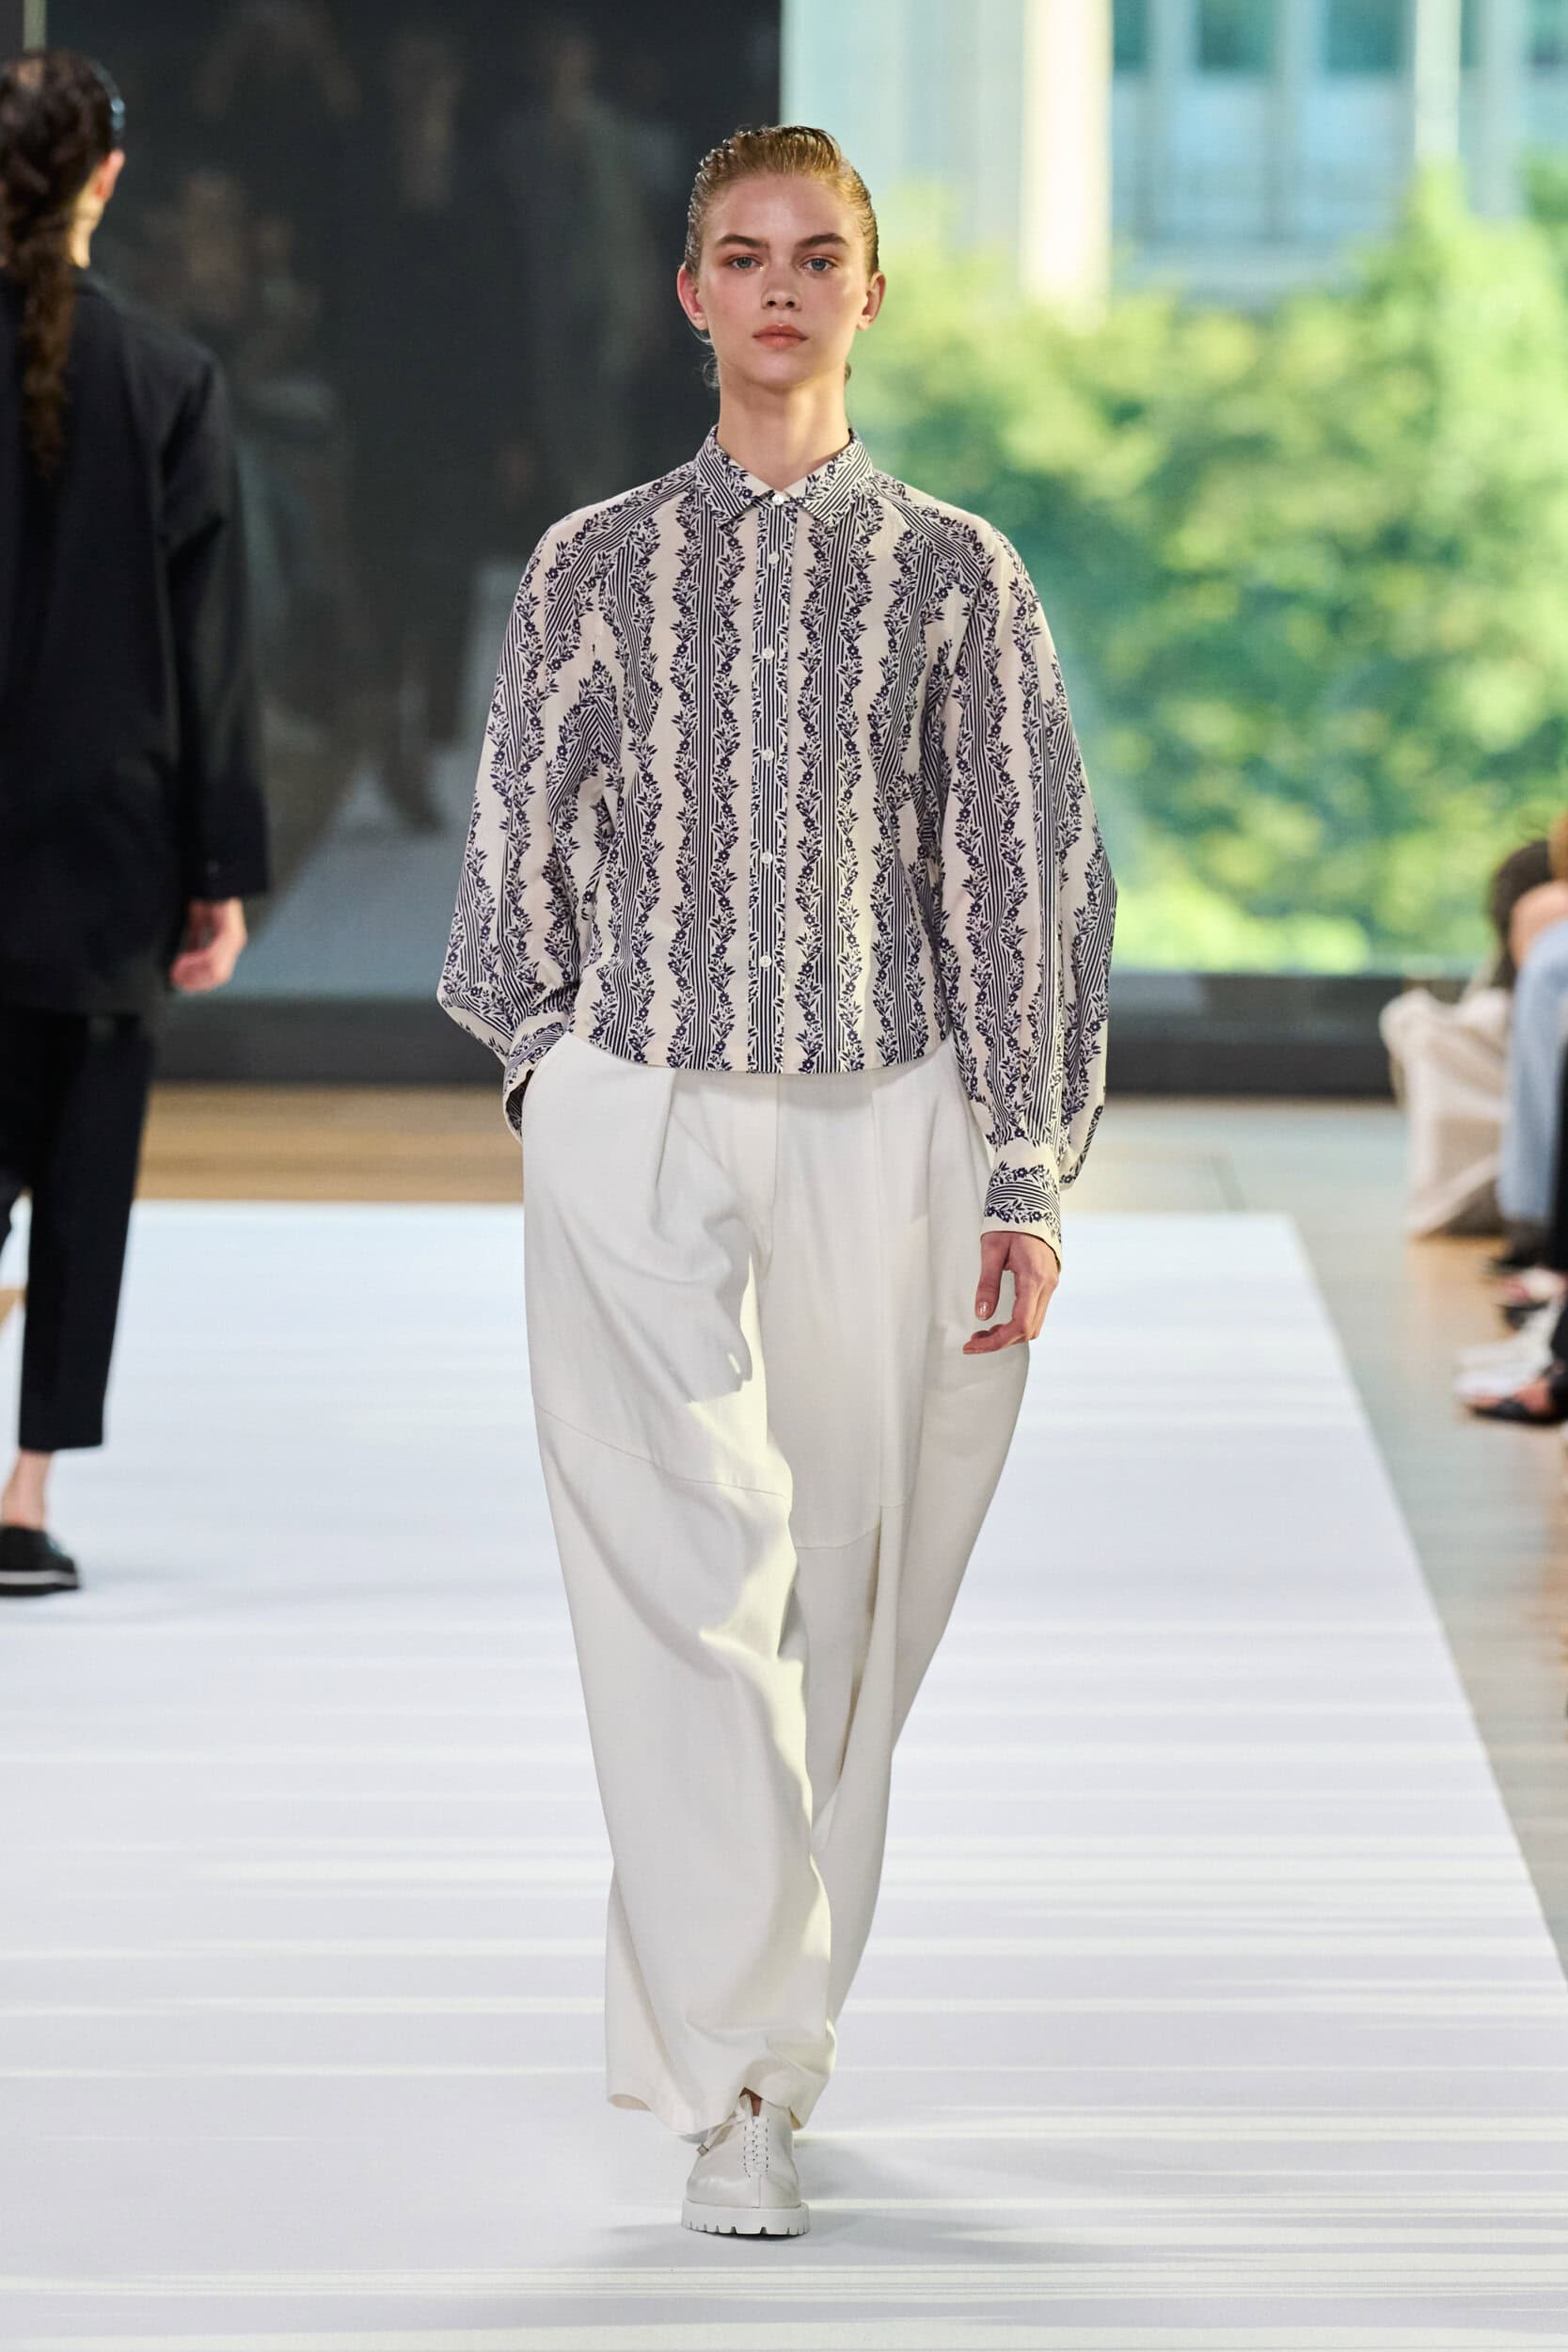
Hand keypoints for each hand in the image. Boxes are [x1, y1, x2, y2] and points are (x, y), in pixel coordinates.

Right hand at [170, 898, 247, 992]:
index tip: (177, 979)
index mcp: (226, 944)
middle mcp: (232, 944)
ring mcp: (233, 939)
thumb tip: (181, 964)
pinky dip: (194, 961)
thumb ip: (194, 943)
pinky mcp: (229, 933)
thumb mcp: (196, 923)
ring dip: (192, 973)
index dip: (196, 981)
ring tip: (176, 968)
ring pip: (216, 971)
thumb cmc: (203, 896)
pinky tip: (181, 960)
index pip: (215, 975)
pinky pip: (212, 956)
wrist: (208, 877)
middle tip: (174, 977)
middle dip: (193, 981)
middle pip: (217, 977)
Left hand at [964, 1229, 1058, 1352]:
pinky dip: (1017, 1324)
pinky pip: (1035, 1313)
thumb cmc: (1010, 1221)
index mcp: (1034, 1278)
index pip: (1020, 1325)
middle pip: (1028, 1331)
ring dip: (1009, 1334)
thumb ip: (987, 1283)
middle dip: (1000, 1341)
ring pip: (1034, 1325)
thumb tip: (982, 1315)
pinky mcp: (1048, 1282)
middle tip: (973, 1341)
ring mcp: (1050, 1284)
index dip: (996, 1341)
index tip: (973, 1344)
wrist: (1031, 1201)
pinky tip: (999, 1321)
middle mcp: (1047, 1285)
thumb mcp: (991, 1249)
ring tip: (983, 1333)